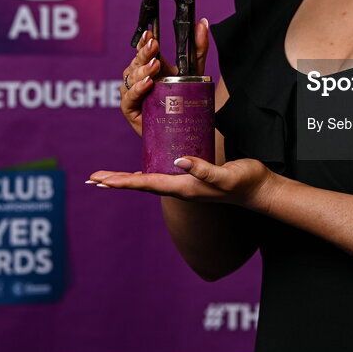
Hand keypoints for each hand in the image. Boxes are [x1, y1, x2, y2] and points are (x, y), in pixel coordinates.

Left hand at [87, 156, 280, 211]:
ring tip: (109, 177)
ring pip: (150, 180)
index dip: (122, 181)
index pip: (146, 183)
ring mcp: (186, 184)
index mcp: (184, 187)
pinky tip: (143, 170)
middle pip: (142, 184)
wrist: (259, 190)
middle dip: (117, 181)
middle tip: (92, 179)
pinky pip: (163, 175)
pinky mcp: (193, 176)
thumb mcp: (226, 175)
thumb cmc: (245, 182)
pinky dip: (146, 173)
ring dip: (128, 179)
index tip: (101, 179)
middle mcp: (181, 187)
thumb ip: (203, 169)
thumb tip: (179, 161)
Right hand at [119, 20, 209, 135]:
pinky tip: (147, 84)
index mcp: (149, 66)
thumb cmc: (183, 98)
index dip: (144, 41)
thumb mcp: (194, 71)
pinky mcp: (130, 109)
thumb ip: (198, 48)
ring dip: (142, 70)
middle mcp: (137, 77)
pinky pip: (129, 97)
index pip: (144, 50)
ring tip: (154, 66)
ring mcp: (132, 92)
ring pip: (131, 77)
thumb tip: (203, 22)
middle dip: (145, 53)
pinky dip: (137, 89)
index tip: (150, 33)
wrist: (182, 127)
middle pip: (136, 61)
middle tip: (155, 45)